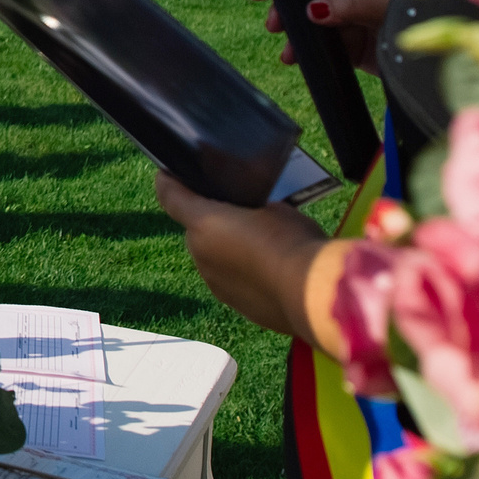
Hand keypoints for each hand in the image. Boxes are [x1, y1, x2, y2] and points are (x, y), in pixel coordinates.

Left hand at [152, 171, 341, 351]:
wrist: (312, 294)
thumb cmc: (293, 242)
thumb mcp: (276, 209)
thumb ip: (252, 207)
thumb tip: (251, 214)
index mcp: (204, 223)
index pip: (171, 197)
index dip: (168, 183)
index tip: (166, 175)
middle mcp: (200, 253)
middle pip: (196, 230)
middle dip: (212, 221)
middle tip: (240, 214)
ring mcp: (213, 282)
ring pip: (212, 257)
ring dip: (226, 249)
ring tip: (260, 245)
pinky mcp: (232, 303)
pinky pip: (229, 280)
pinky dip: (240, 273)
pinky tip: (266, 271)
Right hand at [246, 0, 400, 75]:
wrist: (435, 57)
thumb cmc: (413, 17)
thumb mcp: (381, 7)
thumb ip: (347, 6)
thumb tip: (312, 10)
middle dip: (286, 12)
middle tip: (274, 26)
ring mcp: (348, 22)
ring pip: (310, 26)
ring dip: (295, 37)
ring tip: (289, 53)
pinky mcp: (350, 47)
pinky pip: (321, 47)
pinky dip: (307, 53)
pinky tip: (298, 60)